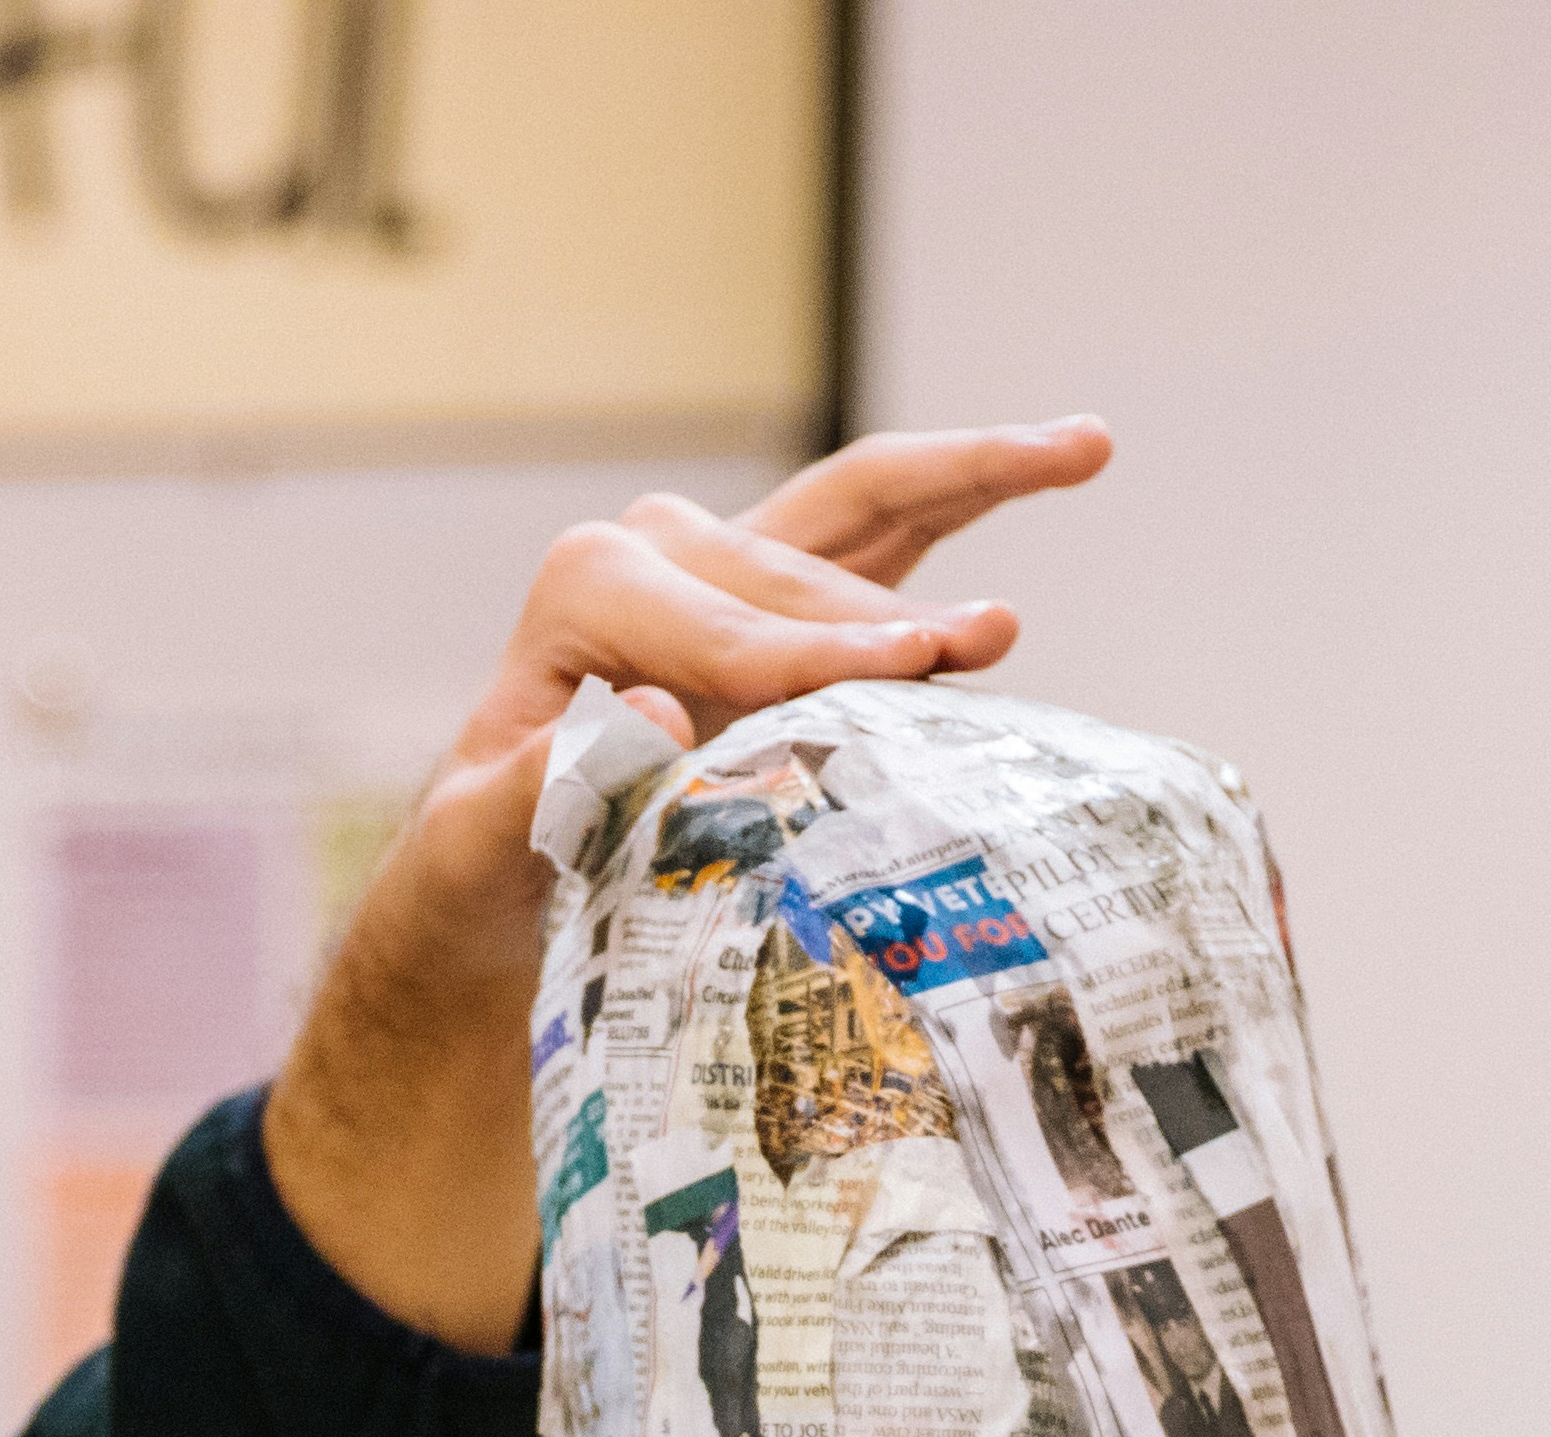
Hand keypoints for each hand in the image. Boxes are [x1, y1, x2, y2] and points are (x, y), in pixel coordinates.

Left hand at [264, 420, 1118, 1345]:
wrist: (503, 874)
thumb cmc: (488, 866)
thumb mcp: (478, 848)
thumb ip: (540, 788)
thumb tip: (645, 711)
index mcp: (589, 586)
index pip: (726, 630)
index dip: (815, 658)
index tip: (905, 673)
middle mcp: (658, 547)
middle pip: (804, 575)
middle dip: (892, 616)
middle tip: (988, 639)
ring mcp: (730, 558)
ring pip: (867, 506)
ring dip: (975, 485)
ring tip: (1072, 464)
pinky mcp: (788, 587)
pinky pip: (892, 516)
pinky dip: (976, 483)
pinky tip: (1072, 448)